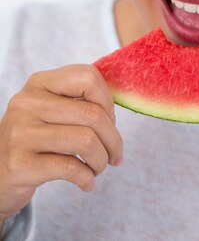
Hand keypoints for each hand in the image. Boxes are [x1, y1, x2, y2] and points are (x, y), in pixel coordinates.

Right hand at [0, 65, 123, 220]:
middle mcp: (27, 103)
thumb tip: (117, 107)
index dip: (108, 101)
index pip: (88, 77)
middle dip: (113, 139)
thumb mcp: (50, 109)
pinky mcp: (20, 165)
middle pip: (93, 113)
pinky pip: (70, 168)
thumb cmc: (35, 138)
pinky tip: (86, 182)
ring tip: (99, 167)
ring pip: (86, 140)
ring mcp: (21, 133)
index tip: (110, 120)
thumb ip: (79, 100)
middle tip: (114, 154)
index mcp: (39, 83)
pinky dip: (87, 178)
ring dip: (102, 160)